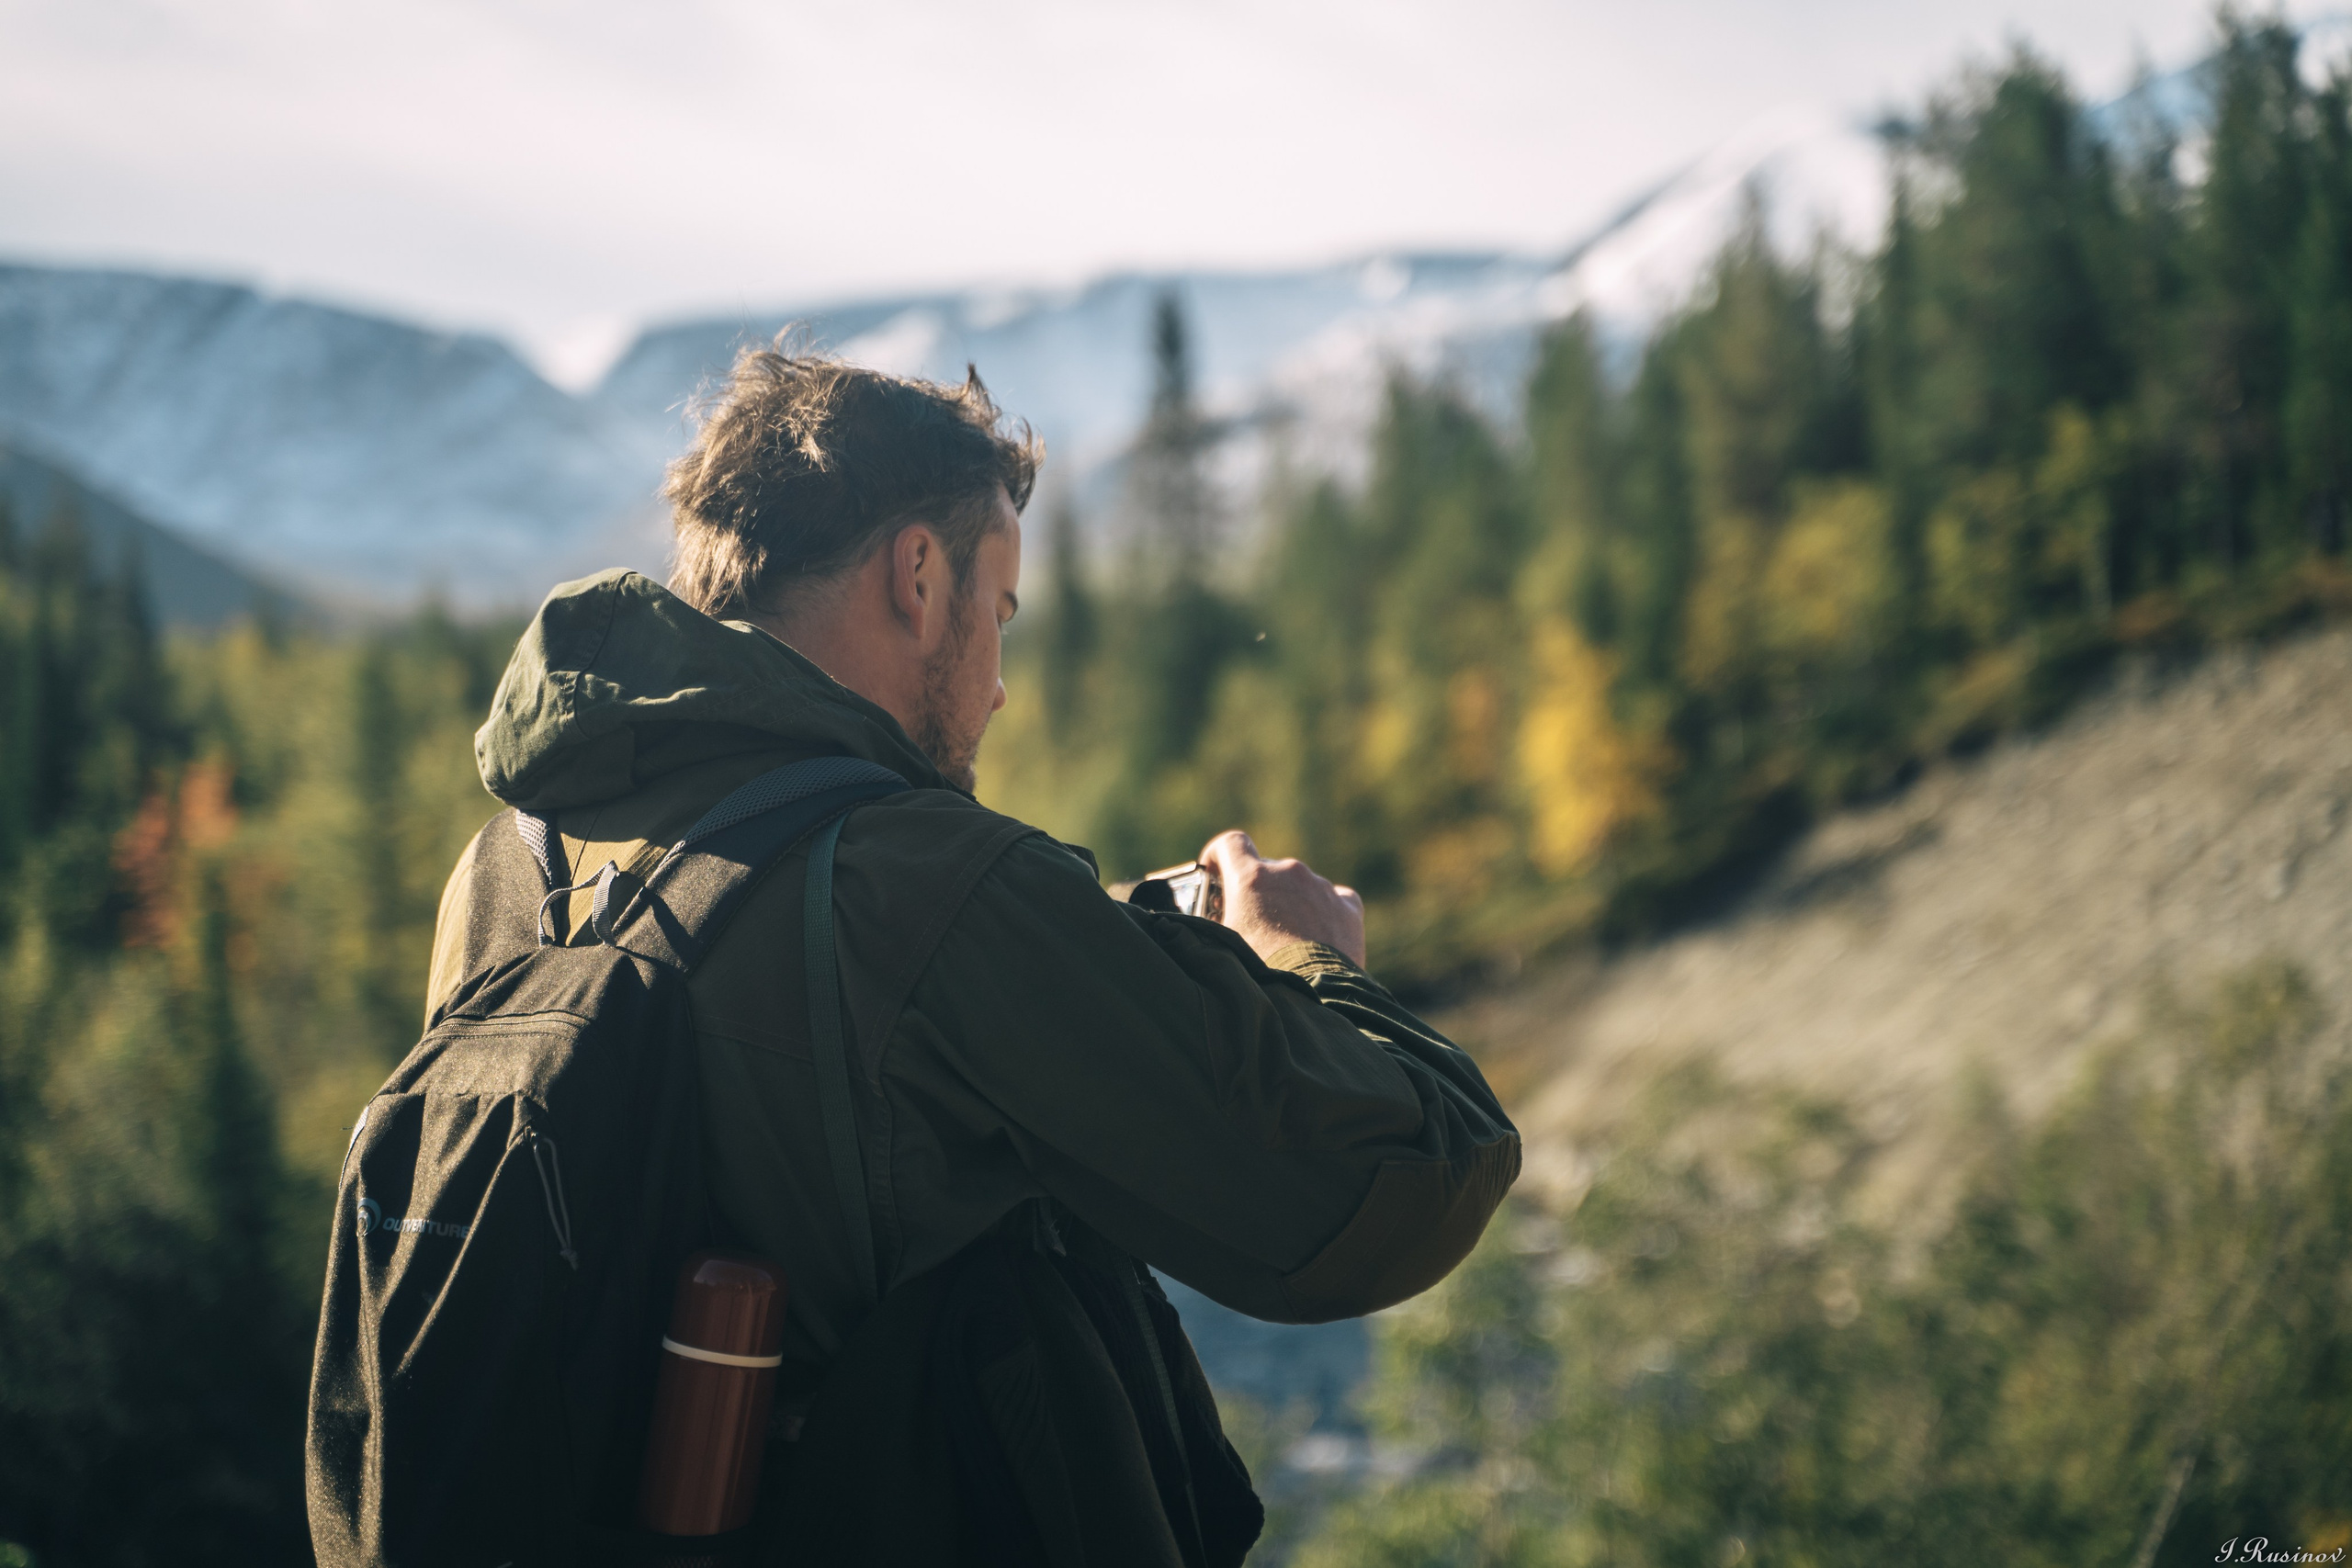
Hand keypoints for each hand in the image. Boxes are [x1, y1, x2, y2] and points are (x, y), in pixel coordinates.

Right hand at [1198, 830, 1365, 968]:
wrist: (1310, 998)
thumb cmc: (1258, 974)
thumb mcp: (1222, 947)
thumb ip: (1211, 925)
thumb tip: (1200, 925)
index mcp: (1251, 878)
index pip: (1230, 844)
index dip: (1219, 855)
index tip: (1215, 872)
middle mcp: (1288, 872)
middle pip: (1266, 868)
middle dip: (1257, 889)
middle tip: (1251, 919)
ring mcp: (1320, 887)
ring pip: (1300, 886)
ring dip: (1291, 903)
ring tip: (1288, 939)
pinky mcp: (1347, 907)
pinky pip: (1334, 899)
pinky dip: (1325, 910)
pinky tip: (1319, 935)